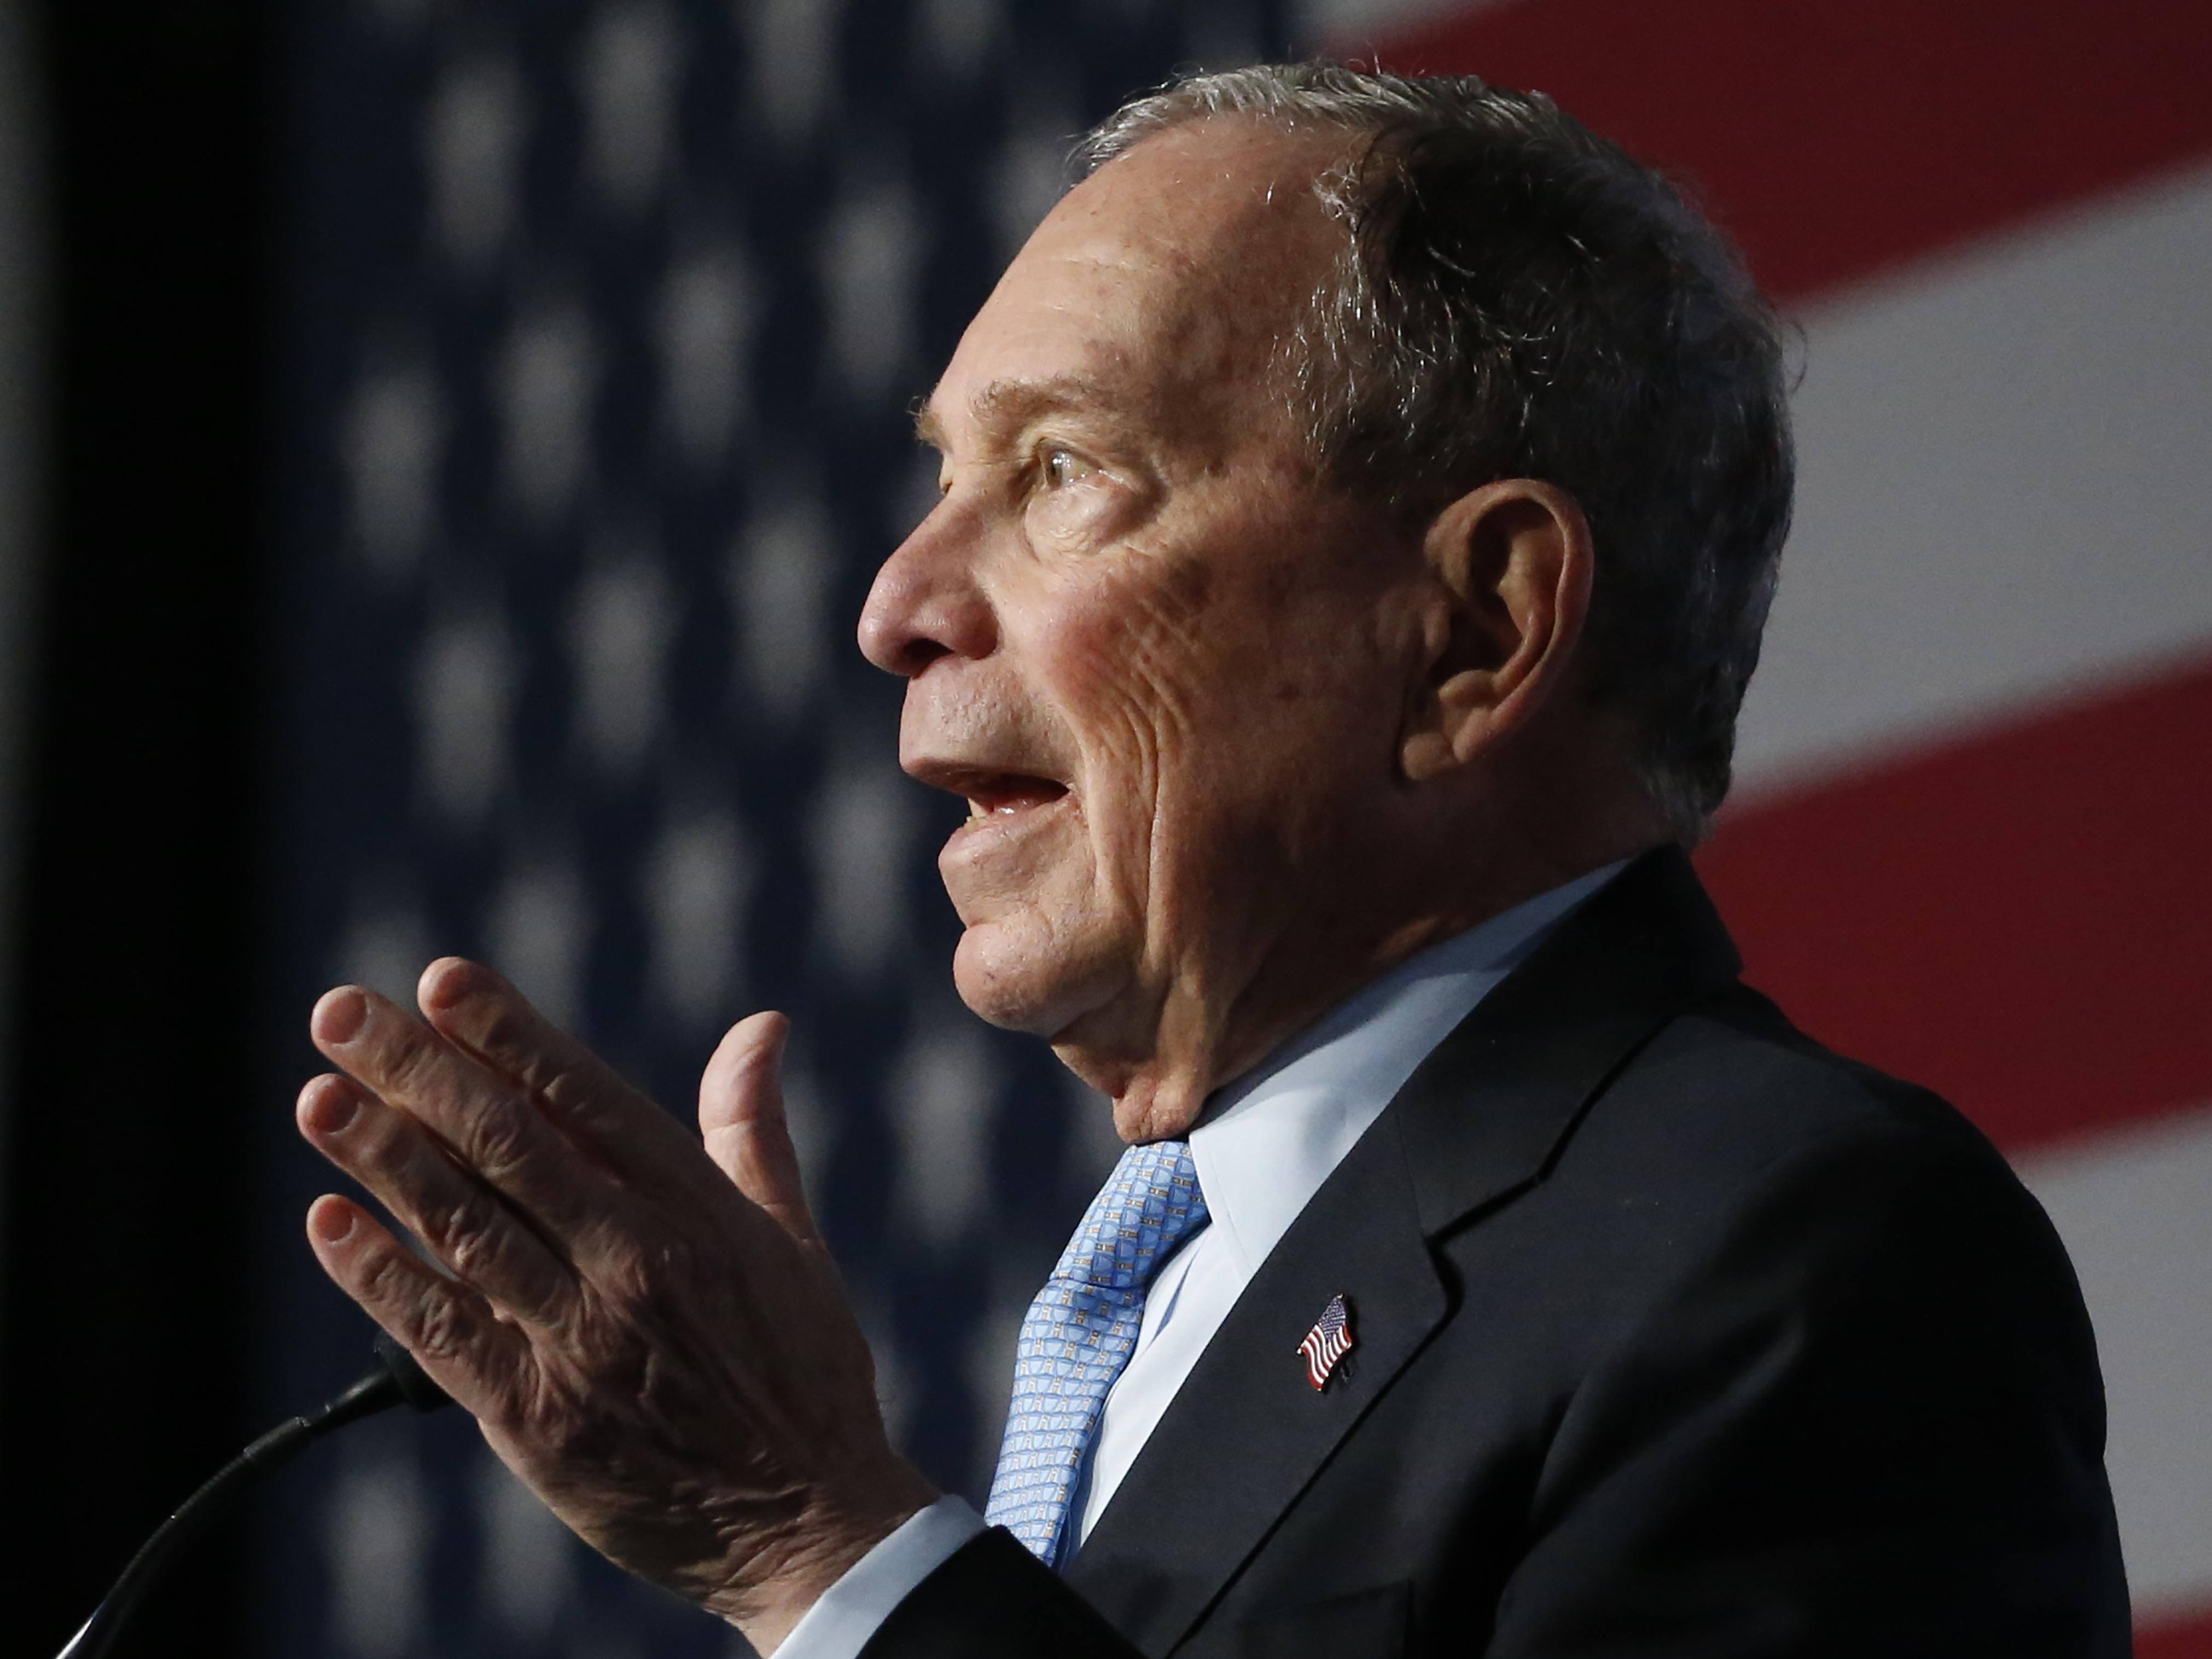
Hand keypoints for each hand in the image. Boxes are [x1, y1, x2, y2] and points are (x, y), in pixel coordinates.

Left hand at [295, 958, 937, 1648]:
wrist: (810, 1528)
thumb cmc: (804, 1372)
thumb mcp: (792, 1241)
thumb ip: (751, 1129)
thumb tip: (762, 1025)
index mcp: (698, 1215)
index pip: (585, 1100)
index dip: (509, 1034)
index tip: (442, 980)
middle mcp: (636, 1266)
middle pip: (507, 1148)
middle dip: (417, 1072)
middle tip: (341, 1012)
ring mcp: (581, 1345)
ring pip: (463, 1229)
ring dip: (382, 1157)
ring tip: (318, 1096)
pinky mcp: (537, 1423)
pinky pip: (443, 1336)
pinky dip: (381, 1277)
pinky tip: (330, 1221)